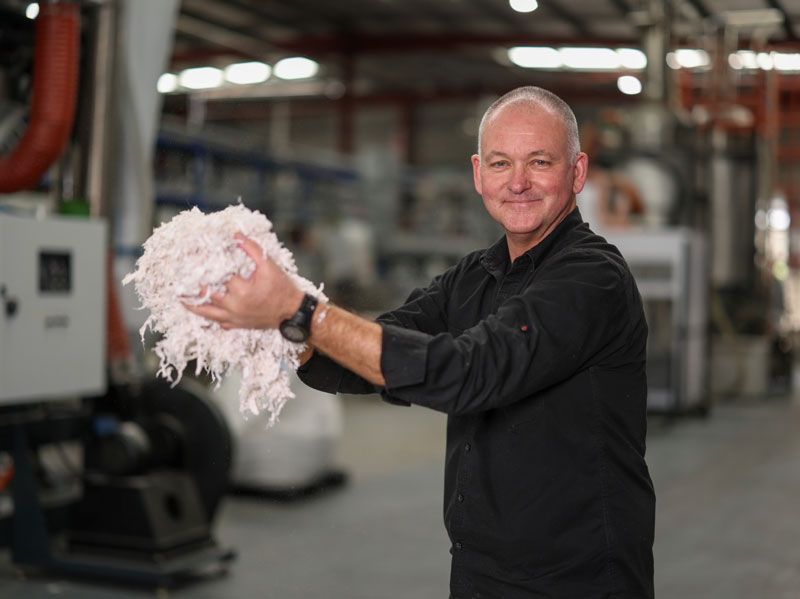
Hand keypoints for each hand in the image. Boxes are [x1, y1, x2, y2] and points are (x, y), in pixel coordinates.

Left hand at [184, 233, 303, 329]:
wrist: (292, 312)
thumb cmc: (282, 288)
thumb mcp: (269, 265)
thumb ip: (252, 249)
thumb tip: (236, 235)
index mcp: (242, 290)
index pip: (217, 275)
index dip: (206, 265)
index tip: (194, 258)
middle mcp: (234, 306)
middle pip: (207, 294)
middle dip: (194, 284)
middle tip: (181, 276)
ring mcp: (234, 317)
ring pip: (207, 312)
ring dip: (193, 305)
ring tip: (180, 297)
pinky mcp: (237, 324)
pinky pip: (217, 322)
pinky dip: (206, 316)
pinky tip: (199, 310)